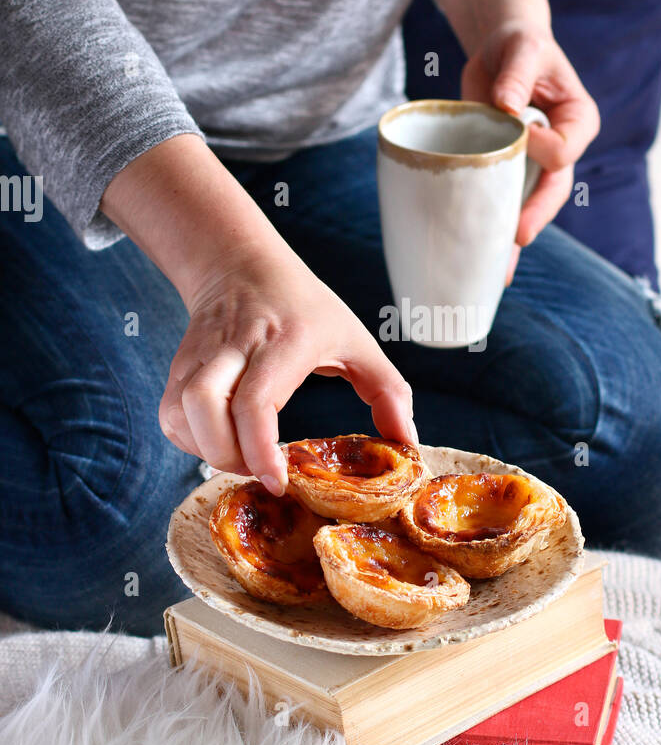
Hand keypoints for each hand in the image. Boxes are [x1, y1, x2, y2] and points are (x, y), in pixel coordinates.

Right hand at [158, 246, 415, 494]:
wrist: (241, 264)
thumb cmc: (305, 308)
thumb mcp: (357, 339)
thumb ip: (389, 391)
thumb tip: (407, 443)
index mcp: (286, 340)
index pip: (255, 399)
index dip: (259, 448)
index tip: (278, 479)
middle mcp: (237, 345)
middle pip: (202, 405)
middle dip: (226, 455)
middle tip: (260, 471)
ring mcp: (201, 354)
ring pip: (179, 410)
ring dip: (204, 449)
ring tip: (241, 458)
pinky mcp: (179, 364)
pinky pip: (169, 412)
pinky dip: (187, 439)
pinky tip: (218, 442)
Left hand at [462, 21, 599, 282]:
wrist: (500, 52)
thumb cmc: (519, 44)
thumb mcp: (522, 47)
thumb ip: (518, 71)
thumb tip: (506, 103)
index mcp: (578, 120)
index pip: (565, 148)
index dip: (543, 147)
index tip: (520, 128)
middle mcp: (562, 148)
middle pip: (554, 189)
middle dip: (536, 213)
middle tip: (518, 234)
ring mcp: (535, 165)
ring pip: (531, 206)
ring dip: (514, 236)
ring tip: (498, 268)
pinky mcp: (509, 170)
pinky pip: (507, 205)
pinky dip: (496, 231)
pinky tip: (488, 261)